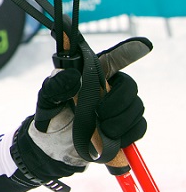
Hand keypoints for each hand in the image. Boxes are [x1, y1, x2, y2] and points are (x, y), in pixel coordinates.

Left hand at [11, 38, 149, 184]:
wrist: (55, 146)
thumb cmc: (51, 115)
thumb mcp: (47, 100)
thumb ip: (56, 86)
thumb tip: (72, 75)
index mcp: (90, 75)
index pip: (112, 59)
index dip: (128, 51)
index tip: (144, 45)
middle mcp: (108, 87)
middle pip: (129, 85)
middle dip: (118, 101)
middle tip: (99, 113)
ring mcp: (119, 107)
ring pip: (136, 107)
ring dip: (120, 121)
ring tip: (101, 130)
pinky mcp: (126, 127)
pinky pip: (139, 127)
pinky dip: (128, 134)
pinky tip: (112, 138)